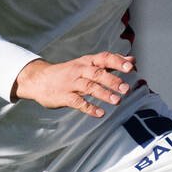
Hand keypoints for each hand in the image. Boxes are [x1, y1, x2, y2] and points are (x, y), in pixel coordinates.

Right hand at [12, 52, 134, 116]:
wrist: (38, 79)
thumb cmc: (68, 72)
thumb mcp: (87, 63)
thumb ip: (110, 63)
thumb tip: (132, 60)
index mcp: (87, 62)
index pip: (104, 58)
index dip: (117, 62)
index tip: (131, 66)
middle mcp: (79, 70)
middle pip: (97, 73)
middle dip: (112, 80)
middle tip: (126, 89)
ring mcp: (71, 84)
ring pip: (89, 87)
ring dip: (103, 94)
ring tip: (117, 101)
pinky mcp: (64, 97)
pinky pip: (78, 102)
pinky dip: (89, 108)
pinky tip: (100, 113)